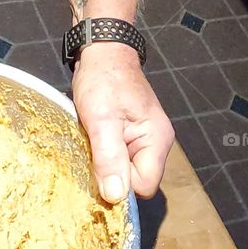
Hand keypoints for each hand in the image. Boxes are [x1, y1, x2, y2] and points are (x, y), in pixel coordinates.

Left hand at [71, 42, 174, 203]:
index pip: (144, 185)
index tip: (98, 170)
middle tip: (91, 153)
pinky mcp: (129, 136)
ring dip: (105, 165)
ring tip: (90, 144)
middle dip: (111, 175)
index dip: (121, 184)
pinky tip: (92, 142)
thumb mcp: (102, 119)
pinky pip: (118, 159)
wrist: (102, 52)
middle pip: (135, 181)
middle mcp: (155, 143)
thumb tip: (116, 196)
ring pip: (124, 171)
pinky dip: (103, 156)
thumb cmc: (103, 79)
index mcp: (157, 140)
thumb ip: (110, 157)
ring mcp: (143, 140)